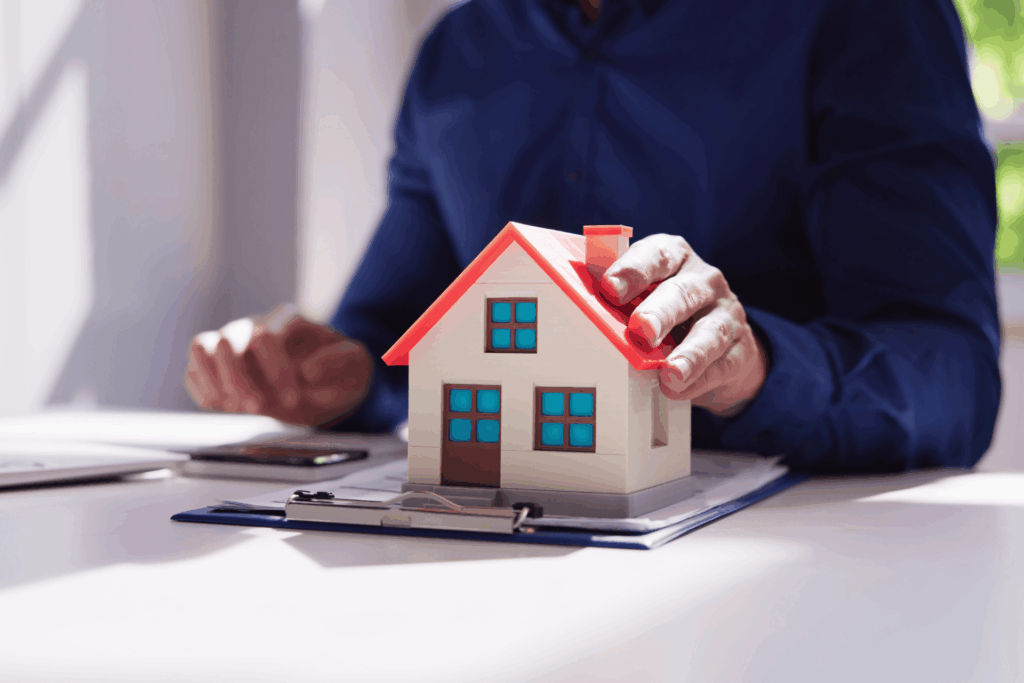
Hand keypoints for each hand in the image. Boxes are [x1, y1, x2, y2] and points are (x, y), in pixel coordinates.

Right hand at [184, 304, 372, 426]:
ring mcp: (233, 341)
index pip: (269, 335)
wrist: (326, 383)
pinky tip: (221, 406)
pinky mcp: (217, 363)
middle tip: (258, 408)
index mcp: (289, 320)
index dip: (276, 370)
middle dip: (241, 379)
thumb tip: (307, 370)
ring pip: (202, 346)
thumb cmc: (340, 371)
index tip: (293, 399)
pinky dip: (202, 388)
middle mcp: (256, 325)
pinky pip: (194, 368)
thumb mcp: (355, 365)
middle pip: (230, 339)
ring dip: (215, 381)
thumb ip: (339, 362)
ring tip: (234, 407)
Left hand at [599, 234, 766, 416]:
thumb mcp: (643, 294)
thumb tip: (572, 297)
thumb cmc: (666, 310)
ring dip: (689, 354)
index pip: (656, 256)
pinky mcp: (740, 349)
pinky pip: (723, 364)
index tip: (610, 288)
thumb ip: (616, 294)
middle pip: (683, 294)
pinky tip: (680, 388)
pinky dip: (701, 379)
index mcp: (674, 258)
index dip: (633, 270)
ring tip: (669, 372)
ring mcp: (726, 314)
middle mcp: (704, 281)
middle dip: (660, 312)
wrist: (719, 341)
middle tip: (641, 330)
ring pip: (711, 332)